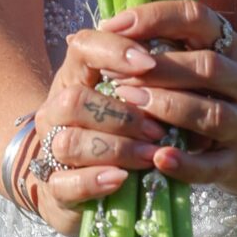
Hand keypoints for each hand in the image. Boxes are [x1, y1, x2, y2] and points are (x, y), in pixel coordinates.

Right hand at [26, 24, 168, 235]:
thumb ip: (149, 81)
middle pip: (74, 100)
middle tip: (158, 129)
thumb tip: (186, 65)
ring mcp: (50, 151)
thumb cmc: (119, 133)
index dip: (114, 51)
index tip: (150, 62)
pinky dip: (95, 180)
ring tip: (151, 156)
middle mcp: (55, 111)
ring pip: (69, 142)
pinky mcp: (55, 190)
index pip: (82, 47)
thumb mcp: (134, 102)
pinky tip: (121, 178)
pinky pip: (65, 184)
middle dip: (122, 114)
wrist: (84, 184)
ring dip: (117, 148)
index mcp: (75, 78)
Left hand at [93, 0, 236, 193]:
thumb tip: (99, 34)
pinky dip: (186, 164)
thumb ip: (169, 47)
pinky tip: (159, 158)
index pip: (198, 18)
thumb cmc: (226, 98)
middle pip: (207, 67)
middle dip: (159, 67)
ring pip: (211, 114)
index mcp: (232, 49)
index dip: (155, 18)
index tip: (113, 26)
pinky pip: (213, 165)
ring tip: (129, 103)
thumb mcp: (212, 64)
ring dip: (168, 107)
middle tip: (115, 71)